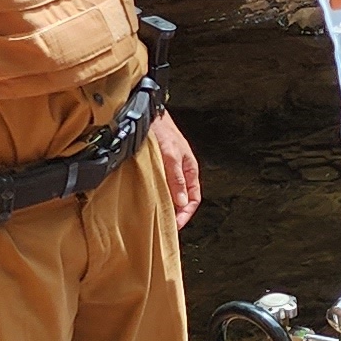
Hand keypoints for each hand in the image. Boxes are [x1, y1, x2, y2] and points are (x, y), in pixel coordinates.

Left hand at [148, 111, 203, 227]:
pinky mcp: (157, 168)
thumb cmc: (163, 131)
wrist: (147, 115)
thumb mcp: (171, 155)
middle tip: (164, 225)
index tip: (176, 225)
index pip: (193, 199)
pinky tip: (147, 199)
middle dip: (175, 213)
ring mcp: (169, 170)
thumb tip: (181, 201)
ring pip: (170, 194)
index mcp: (190, 170)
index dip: (186, 214)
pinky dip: (156, 195)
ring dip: (164, 205)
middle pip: (182, 199)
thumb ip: (176, 178)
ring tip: (155, 214)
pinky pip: (160, 186)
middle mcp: (181, 172)